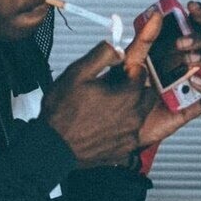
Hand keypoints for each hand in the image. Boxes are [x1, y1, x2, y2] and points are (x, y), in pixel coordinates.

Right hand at [42, 40, 157, 168]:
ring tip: (108, 106)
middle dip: (136, 87)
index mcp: (127, 96)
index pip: (142, 73)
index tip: (118, 70)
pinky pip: (131, 133)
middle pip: (148, 95)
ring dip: (130, 107)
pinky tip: (105, 124)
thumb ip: (102, 55)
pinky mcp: (123, 150)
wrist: (53, 146)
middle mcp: (134, 117)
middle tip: (116, 87)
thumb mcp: (77, 73)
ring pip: (140, 115)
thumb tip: (117, 49)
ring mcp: (129, 136)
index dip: (129, 68)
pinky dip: (123, 127)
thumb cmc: (62, 113)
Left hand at [122, 0, 200, 145]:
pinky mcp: (197, 105)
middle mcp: (193, 62)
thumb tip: (156, 14)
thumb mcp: (130, 60)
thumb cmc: (126, 86)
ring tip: (188, 61)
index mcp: (179, 46)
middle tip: (181, 43)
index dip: (199, 14)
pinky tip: (193, 82)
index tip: (190, 6)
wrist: (120, 121)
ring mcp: (198, 82)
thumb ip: (144, 38)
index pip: (198, 25)